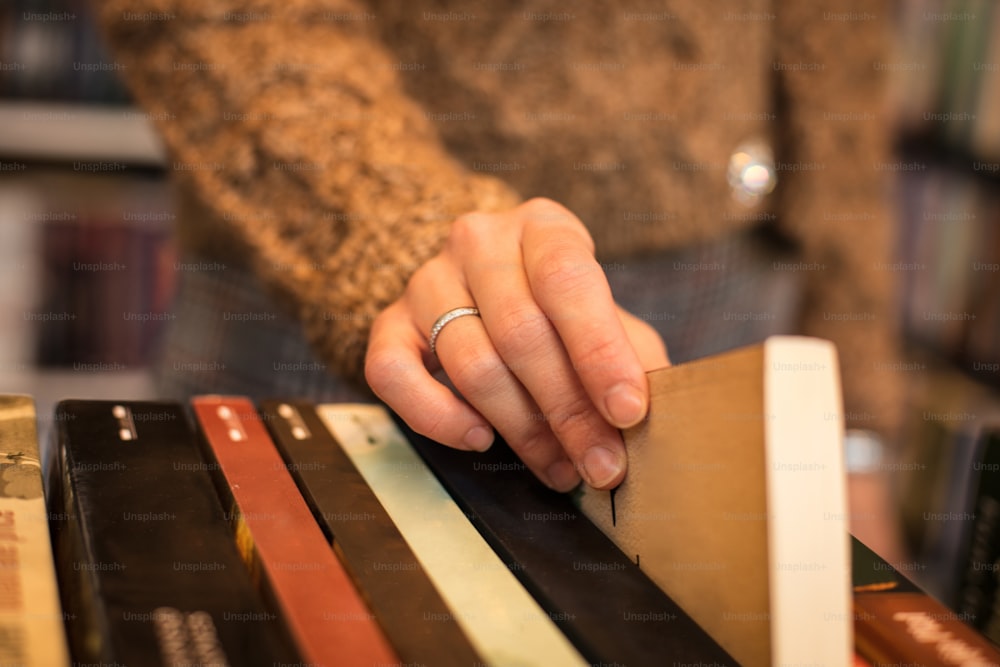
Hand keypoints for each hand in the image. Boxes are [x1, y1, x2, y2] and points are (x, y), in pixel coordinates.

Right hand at [365, 198, 668, 490]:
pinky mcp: (389, 323)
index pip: (568, 280)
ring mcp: (427, 280)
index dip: (600, 350)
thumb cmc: (561, 312)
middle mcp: (479, 242)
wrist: (489, 289)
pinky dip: (436, 416)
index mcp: (543, 227)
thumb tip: (658, 421)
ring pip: (470, 362)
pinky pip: (393, 373)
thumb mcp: (608, 318)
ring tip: (561, 466)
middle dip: (568, 410)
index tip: (628, 410)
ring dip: (521, 428)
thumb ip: (631, 358)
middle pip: (521, 332)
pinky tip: (480, 438)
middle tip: (602, 464)